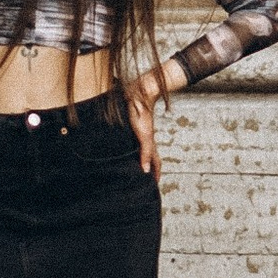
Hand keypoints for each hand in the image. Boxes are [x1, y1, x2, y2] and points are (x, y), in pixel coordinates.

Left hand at [125, 60, 179, 177]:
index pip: (156, 162)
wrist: (138, 92)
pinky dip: (129, 149)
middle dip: (148, 169)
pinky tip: (122, 148)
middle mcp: (145, 139)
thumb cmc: (141, 112)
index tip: (155, 185)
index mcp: (149, 143)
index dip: (156, 174)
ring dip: (139, 159)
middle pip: (149, 157)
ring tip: (132, 168)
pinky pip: (131, 142)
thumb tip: (146, 171)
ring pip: (140, 150)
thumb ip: (146, 152)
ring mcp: (139, 133)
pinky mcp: (131, 126)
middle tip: (143, 180)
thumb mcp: (144, 135)